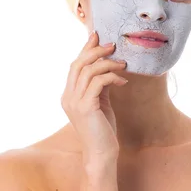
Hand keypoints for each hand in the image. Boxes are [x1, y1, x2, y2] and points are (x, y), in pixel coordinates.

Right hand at [61, 31, 127, 157]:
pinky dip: (112, 77)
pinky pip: (99, 82)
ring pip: (88, 71)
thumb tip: (107, 65)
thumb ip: (99, 85)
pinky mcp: (85, 107)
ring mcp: (74, 102)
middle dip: (96, 51)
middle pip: (78, 63)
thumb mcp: (100, 102)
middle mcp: (67, 96)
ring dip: (108, 63)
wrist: (102, 154)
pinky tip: (123, 81)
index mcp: (68, 94)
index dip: (85, 49)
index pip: (74, 65)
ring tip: (123, 64)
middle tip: (113, 45)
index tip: (97, 36)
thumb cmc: (102, 129)